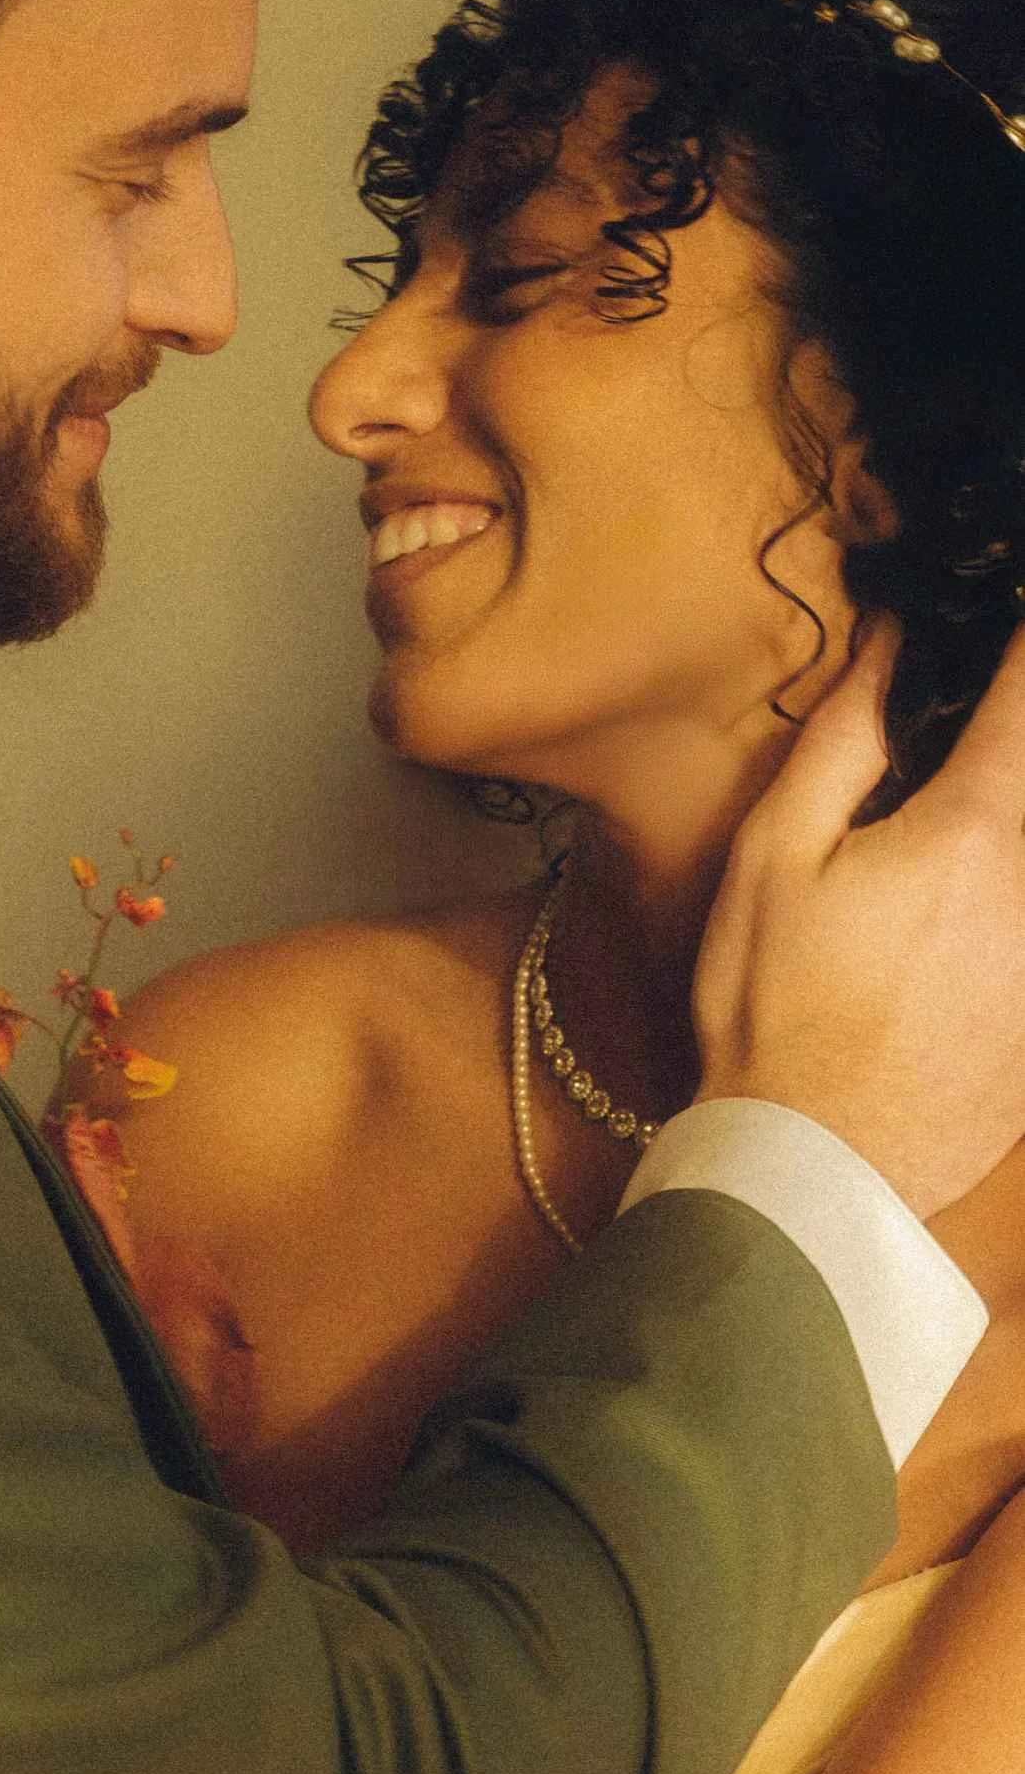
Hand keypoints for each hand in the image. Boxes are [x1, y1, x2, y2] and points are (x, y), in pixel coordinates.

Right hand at [694, 617, 1024, 1219]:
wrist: (813, 1169)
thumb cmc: (773, 1006)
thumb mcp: (774, 857)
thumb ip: (843, 741)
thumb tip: (892, 649)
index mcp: (977, 827)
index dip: (1021, 643)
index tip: (1011, 604)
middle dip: (1009, 743)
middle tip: (961, 750)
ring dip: (1003, 829)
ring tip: (926, 874)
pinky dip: (1004, 910)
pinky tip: (943, 937)